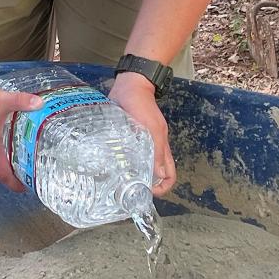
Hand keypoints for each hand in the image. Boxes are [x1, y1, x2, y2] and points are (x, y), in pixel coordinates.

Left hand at [109, 71, 175, 196]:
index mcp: (161, 148)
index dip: (163, 187)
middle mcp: (151, 148)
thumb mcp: (153, 128)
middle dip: (144, 184)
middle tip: (128, 190)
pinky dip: (120, 161)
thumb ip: (157, 151)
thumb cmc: (143, 106)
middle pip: (154, 173)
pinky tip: (109, 164)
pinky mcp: (126, 136)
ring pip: (139, 165)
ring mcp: (139, 143)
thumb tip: (160, 176)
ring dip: (131, 174)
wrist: (131, 85)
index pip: (169, 175)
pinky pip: (126, 154)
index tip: (148, 193)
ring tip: (117, 180)